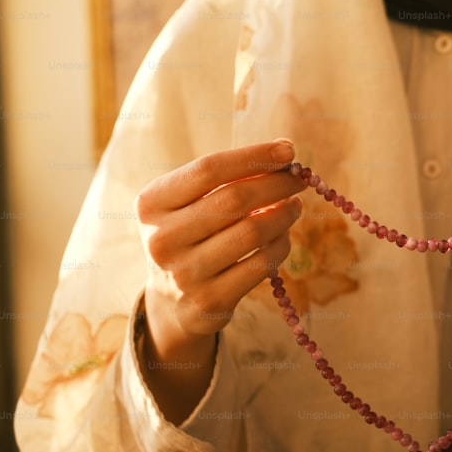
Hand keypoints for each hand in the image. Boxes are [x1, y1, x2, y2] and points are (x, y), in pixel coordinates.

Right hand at [136, 140, 305, 357]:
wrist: (172, 302)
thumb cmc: (191, 237)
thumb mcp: (188, 205)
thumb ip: (226, 181)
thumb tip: (283, 156)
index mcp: (151, 204)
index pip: (208, 169)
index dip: (254, 156)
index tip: (288, 150)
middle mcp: (161, 239)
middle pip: (234, 198)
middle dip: (276, 183)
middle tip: (300, 178)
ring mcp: (185, 273)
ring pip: (252, 231)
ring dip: (284, 214)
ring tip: (294, 206)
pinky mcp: (210, 300)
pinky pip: (262, 263)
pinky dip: (281, 244)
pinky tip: (284, 235)